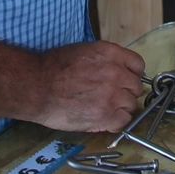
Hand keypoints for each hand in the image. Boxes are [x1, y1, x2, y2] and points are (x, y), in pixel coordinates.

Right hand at [30, 40, 146, 131]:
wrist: (37, 87)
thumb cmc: (53, 68)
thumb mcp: (84, 51)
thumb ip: (106, 59)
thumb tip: (117, 68)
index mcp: (111, 54)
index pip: (138, 65)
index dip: (131, 74)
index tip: (124, 81)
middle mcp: (116, 73)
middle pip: (136, 87)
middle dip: (125, 91)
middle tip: (110, 96)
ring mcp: (112, 95)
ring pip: (131, 105)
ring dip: (120, 108)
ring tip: (103, 108)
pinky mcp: (105, 115)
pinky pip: (124, 121)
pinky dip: (116, 122)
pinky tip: (104, 119)